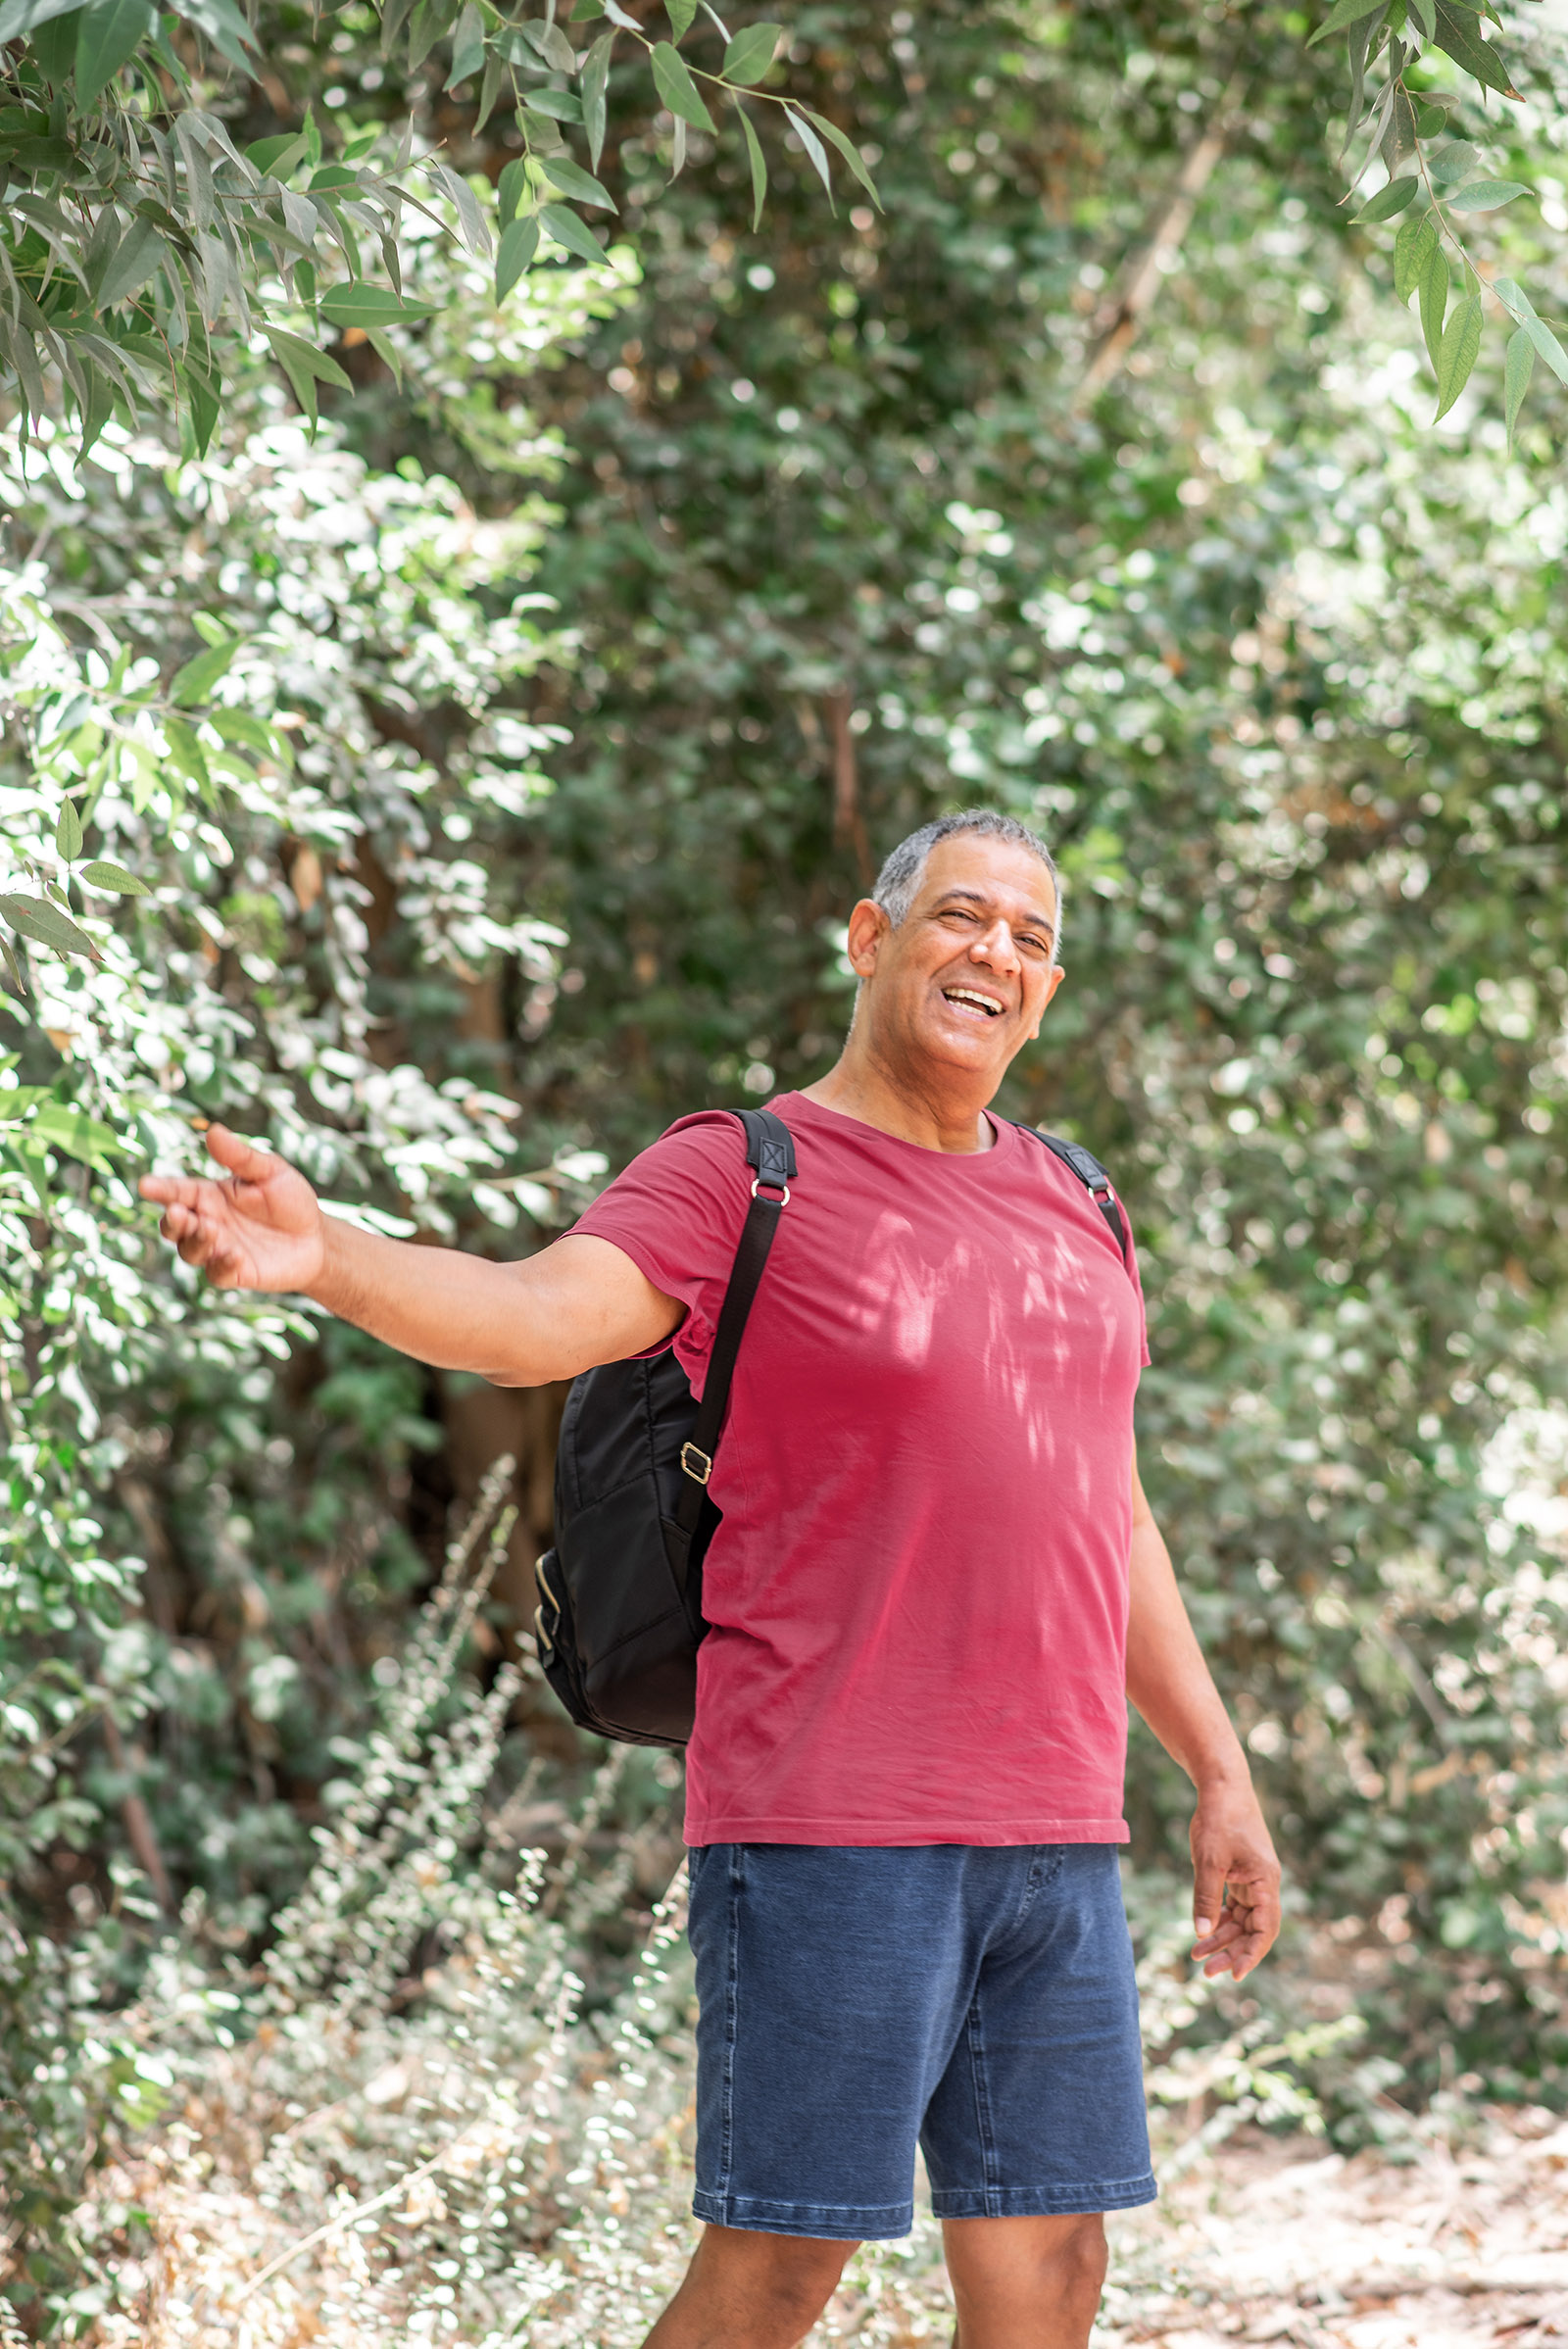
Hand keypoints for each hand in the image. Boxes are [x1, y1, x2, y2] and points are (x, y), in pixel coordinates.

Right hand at [139, 1124, 326, 1293]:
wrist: (316, 1238)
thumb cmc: (289, 1200)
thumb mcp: (270, 1172)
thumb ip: (240, 1156)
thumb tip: (213, 1130)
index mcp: (209, 1196)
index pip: (177, 1191)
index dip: (160, 1188)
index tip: (145, 1184)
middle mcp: (207, 1223)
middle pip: (174, 1226)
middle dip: (172, 1220)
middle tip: (178, 1213)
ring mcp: (218, 1250)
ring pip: (190, 1251)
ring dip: (196, 1241)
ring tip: (212, 1230)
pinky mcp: (235, 1273)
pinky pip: (217, 1274)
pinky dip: (221, 1265)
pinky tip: (234, 1255)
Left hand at [1190, 1779, 1280, 1981]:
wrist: (1221, 1784)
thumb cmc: (1218, 1818)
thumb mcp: (1209, 1860)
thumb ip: (1206, 1897)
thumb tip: (1202, 1933)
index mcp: (1266, 1881)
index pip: (1265, 1929)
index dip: (1251, 1954)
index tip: (1234, 1975)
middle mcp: (1264, 1883)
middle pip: (1253, 1929)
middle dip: (1231, 1951)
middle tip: (1206, 1972)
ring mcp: (1253, 1878)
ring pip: (1242, 1919)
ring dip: (1222, 1937)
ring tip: (1197, 1956)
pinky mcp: (1241, 1873)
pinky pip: (1234, 1905)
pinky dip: (1220, 1918)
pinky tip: (1203, 1931)